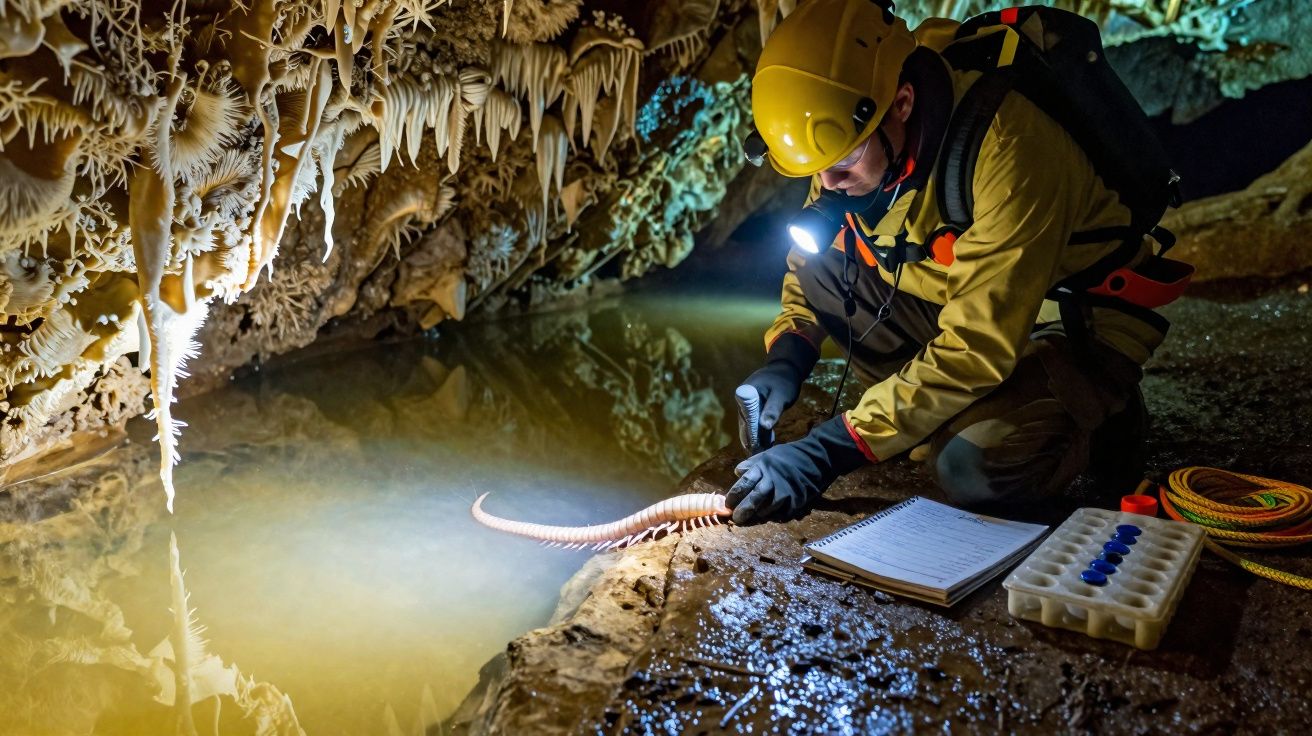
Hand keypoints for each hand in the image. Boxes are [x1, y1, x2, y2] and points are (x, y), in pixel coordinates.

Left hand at [726, 415, 871, 523]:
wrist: (817, 458)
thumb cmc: (789, 456)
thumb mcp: (767, 455)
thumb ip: (752, 464)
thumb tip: (738, 472)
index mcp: (763, 467)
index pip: (743, 483)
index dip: (734, 495)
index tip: (728, 504)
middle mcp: (772, 480)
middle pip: (754, 498)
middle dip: (743, 510)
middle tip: (736, 519)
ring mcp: (785, 491)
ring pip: (768, 508)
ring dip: (759, 514)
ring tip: (755, 516)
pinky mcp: (797, 500)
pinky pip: (783, 512)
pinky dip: (777, 515)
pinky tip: (773, 515)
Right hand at [736, 333, 818, 453]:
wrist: (785, 369)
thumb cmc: (784, 381)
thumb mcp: (780, 395)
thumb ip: (772, 410)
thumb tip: (764, 426)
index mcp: (745, 395)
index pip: (747, 421)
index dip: (751, 437)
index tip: (755, 452)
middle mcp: (742, 401)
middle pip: (746, 425)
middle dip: (752, 442)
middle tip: (757, 460)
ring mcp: (745, 405)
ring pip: (749, 426)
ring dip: (755, 440)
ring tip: (760, 456)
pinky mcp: (751, 409)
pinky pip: (753, 423)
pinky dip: (758, 433)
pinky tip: (765, 445)